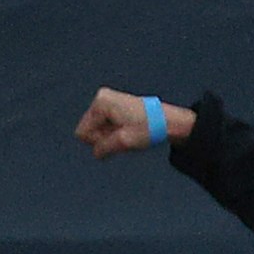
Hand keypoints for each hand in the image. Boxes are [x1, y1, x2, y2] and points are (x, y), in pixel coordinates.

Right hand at [72, 87, 192, 156]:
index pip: (83, 132)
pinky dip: (118, 132)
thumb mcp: (124, 142)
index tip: (117, 141)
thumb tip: (96, 154)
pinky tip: (131, 132)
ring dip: (113, 136)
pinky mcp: (117, 106)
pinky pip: (108, 125)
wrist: (171, 122)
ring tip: (130, 134)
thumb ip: (104, 149)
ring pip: (100, 129)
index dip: (98, 142)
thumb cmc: (150, 128)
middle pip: (90, 129)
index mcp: (100, 103)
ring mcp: (109, 101)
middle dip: (105, 138)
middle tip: (125, 138)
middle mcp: (102, 99)